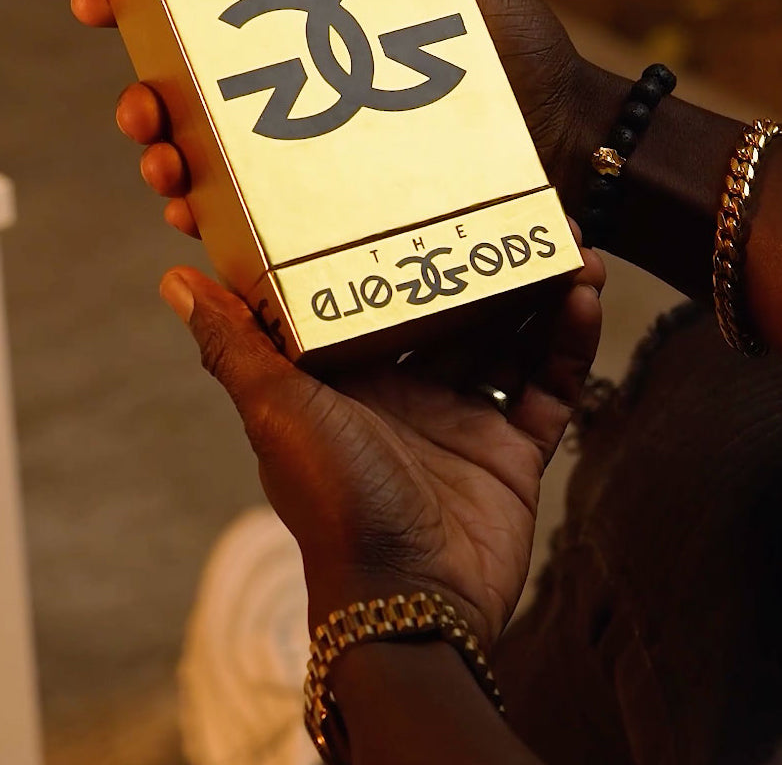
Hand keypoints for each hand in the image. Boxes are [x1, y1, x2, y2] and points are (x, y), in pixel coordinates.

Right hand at [71, 0, 592, 238]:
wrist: (558, 128)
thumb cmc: (513, 40)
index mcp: (311, 29)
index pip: (206, 16)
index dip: (137, 6)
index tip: (97, 4)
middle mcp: (304, 92)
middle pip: (193, 97)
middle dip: (145, 102)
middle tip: (141, 110)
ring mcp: (320, 155)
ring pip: (215, 165)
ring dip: (168, 165)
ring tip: (165, 167)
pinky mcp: (344, 209)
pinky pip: (266, 224)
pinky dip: (218, 222)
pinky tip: (198, 218)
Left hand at [158, 244, 603, 649]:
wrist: (408, 603)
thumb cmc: (334, 504)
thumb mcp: (279, 412)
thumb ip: (238, 346)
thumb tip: (175, 279)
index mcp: (356, 379)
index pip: (390, 297)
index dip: (418, 251)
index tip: (442, 201)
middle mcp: (412, 394)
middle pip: (462, 312)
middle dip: (496, 265)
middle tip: (531, 215)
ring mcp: (466, 421)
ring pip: (514, 340)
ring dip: (544, 294)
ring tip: (576, 250)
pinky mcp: (514, 452)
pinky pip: (550, 386)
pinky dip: (570, 345)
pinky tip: (584, 301)